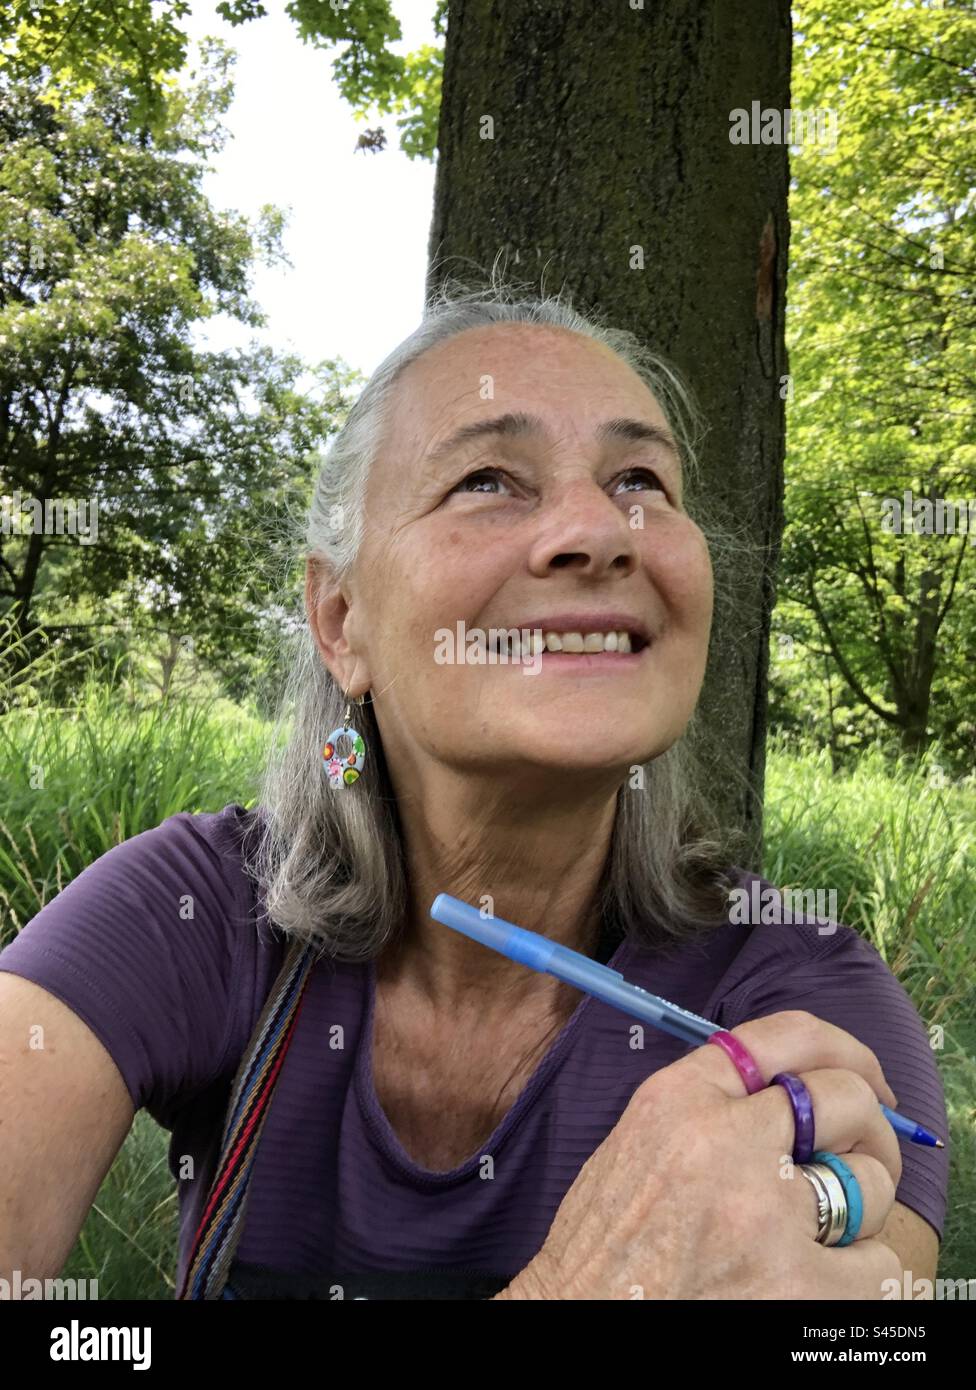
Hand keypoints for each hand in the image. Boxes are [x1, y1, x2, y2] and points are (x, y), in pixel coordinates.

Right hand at [503, 1010, 902, 1299]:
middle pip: (844, 1097)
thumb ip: (704, 1105)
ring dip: (861, 1205)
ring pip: (870, 1181)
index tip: (863, 1075)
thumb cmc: (602, 1244)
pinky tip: (827, 1277)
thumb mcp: (636, 1141)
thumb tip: (790, 1090)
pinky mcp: (794, 1286)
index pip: (782, 1036)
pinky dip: (864, 1273)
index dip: (841, 1050)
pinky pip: (878, 1267)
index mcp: (678, 1098)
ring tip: (825, 1229)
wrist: (580, 1316)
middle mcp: (724, 1142)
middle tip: (864, 1153)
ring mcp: (764, 1214)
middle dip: (871, 1124)